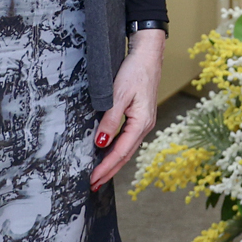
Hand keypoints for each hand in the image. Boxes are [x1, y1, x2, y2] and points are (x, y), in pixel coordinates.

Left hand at [90, 28, 164, 191]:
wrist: (148, 55)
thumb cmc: (136, 71)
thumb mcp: (119, 94)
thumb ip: (110, 120)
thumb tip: (101, 143)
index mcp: (142, 123)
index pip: (121, 152)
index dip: (106, 167)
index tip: (92, 179)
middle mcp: (145, 126)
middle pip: (125, 155)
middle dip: (109, 171)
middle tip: (93, 185)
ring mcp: (144, 122)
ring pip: (127, 149)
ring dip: (113, 163)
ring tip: (99, 175)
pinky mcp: (140, 117)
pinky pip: (128, 140)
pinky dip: (117, 151)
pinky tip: (109, 154)